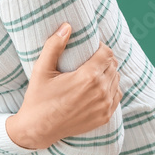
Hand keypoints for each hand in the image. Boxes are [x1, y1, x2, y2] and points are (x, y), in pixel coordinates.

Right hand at [12, 22, 121, 149]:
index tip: (90, 48)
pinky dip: (110, 88)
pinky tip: (97, 87)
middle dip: (104, 59)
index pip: (107, 54)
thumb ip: (54, 46)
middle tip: (90, 58)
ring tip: (92, 72)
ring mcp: (104, 106)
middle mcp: (100, 92)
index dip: (100, 47)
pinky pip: (116, 95)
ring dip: (108, 73)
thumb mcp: (41, 70)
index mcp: (88, 77)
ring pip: (116, 80)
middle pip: (113, 65)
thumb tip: (66, 26)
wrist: (38, 129)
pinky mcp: (104, 117)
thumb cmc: (38, 98)